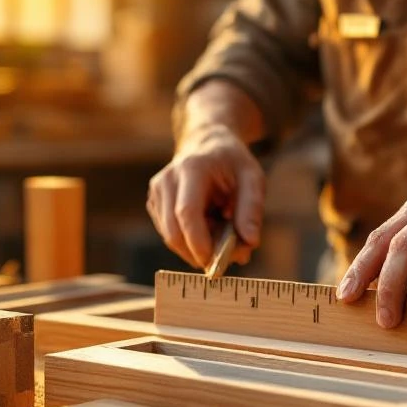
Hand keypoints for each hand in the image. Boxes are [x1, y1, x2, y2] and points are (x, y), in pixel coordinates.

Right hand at [148, 81, 267, 268]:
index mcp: (191, 169)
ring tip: (222, 231)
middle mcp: (166, 180)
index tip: (216, 262)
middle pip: (173, 232)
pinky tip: (208, 226)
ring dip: (196, 247)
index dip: (199, 242)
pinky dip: (190, 241)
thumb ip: (252, 209)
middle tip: (229, 257)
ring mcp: (156, 193)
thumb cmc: (232, 163)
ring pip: (171, 237)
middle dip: (199, 253)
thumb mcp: (252, 178)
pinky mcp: (154, 205)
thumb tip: (249, 242)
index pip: (187, 213)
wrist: (206, 144)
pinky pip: (170, 235)